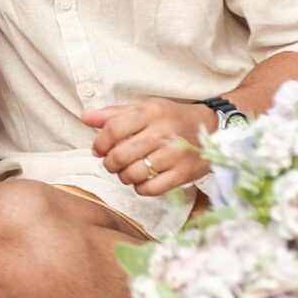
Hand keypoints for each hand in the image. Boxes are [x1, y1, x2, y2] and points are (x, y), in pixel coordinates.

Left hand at [82, 98, 212, 194]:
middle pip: (120, 155)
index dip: (100, 144)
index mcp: (150, 112)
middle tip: (112, 164)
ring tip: (127, 171)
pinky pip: (151, 189)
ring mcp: (174, 154)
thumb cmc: (171, 118)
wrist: (212, 128)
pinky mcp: (183, 174)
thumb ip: (113, 114)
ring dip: (124, 177)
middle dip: (110, 163)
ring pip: (133, 174)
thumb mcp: (144, 109)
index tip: (98, 150)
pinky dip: (140, 188)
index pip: (113, 129)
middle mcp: (162, 132)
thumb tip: (84, 117)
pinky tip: (142, 181)